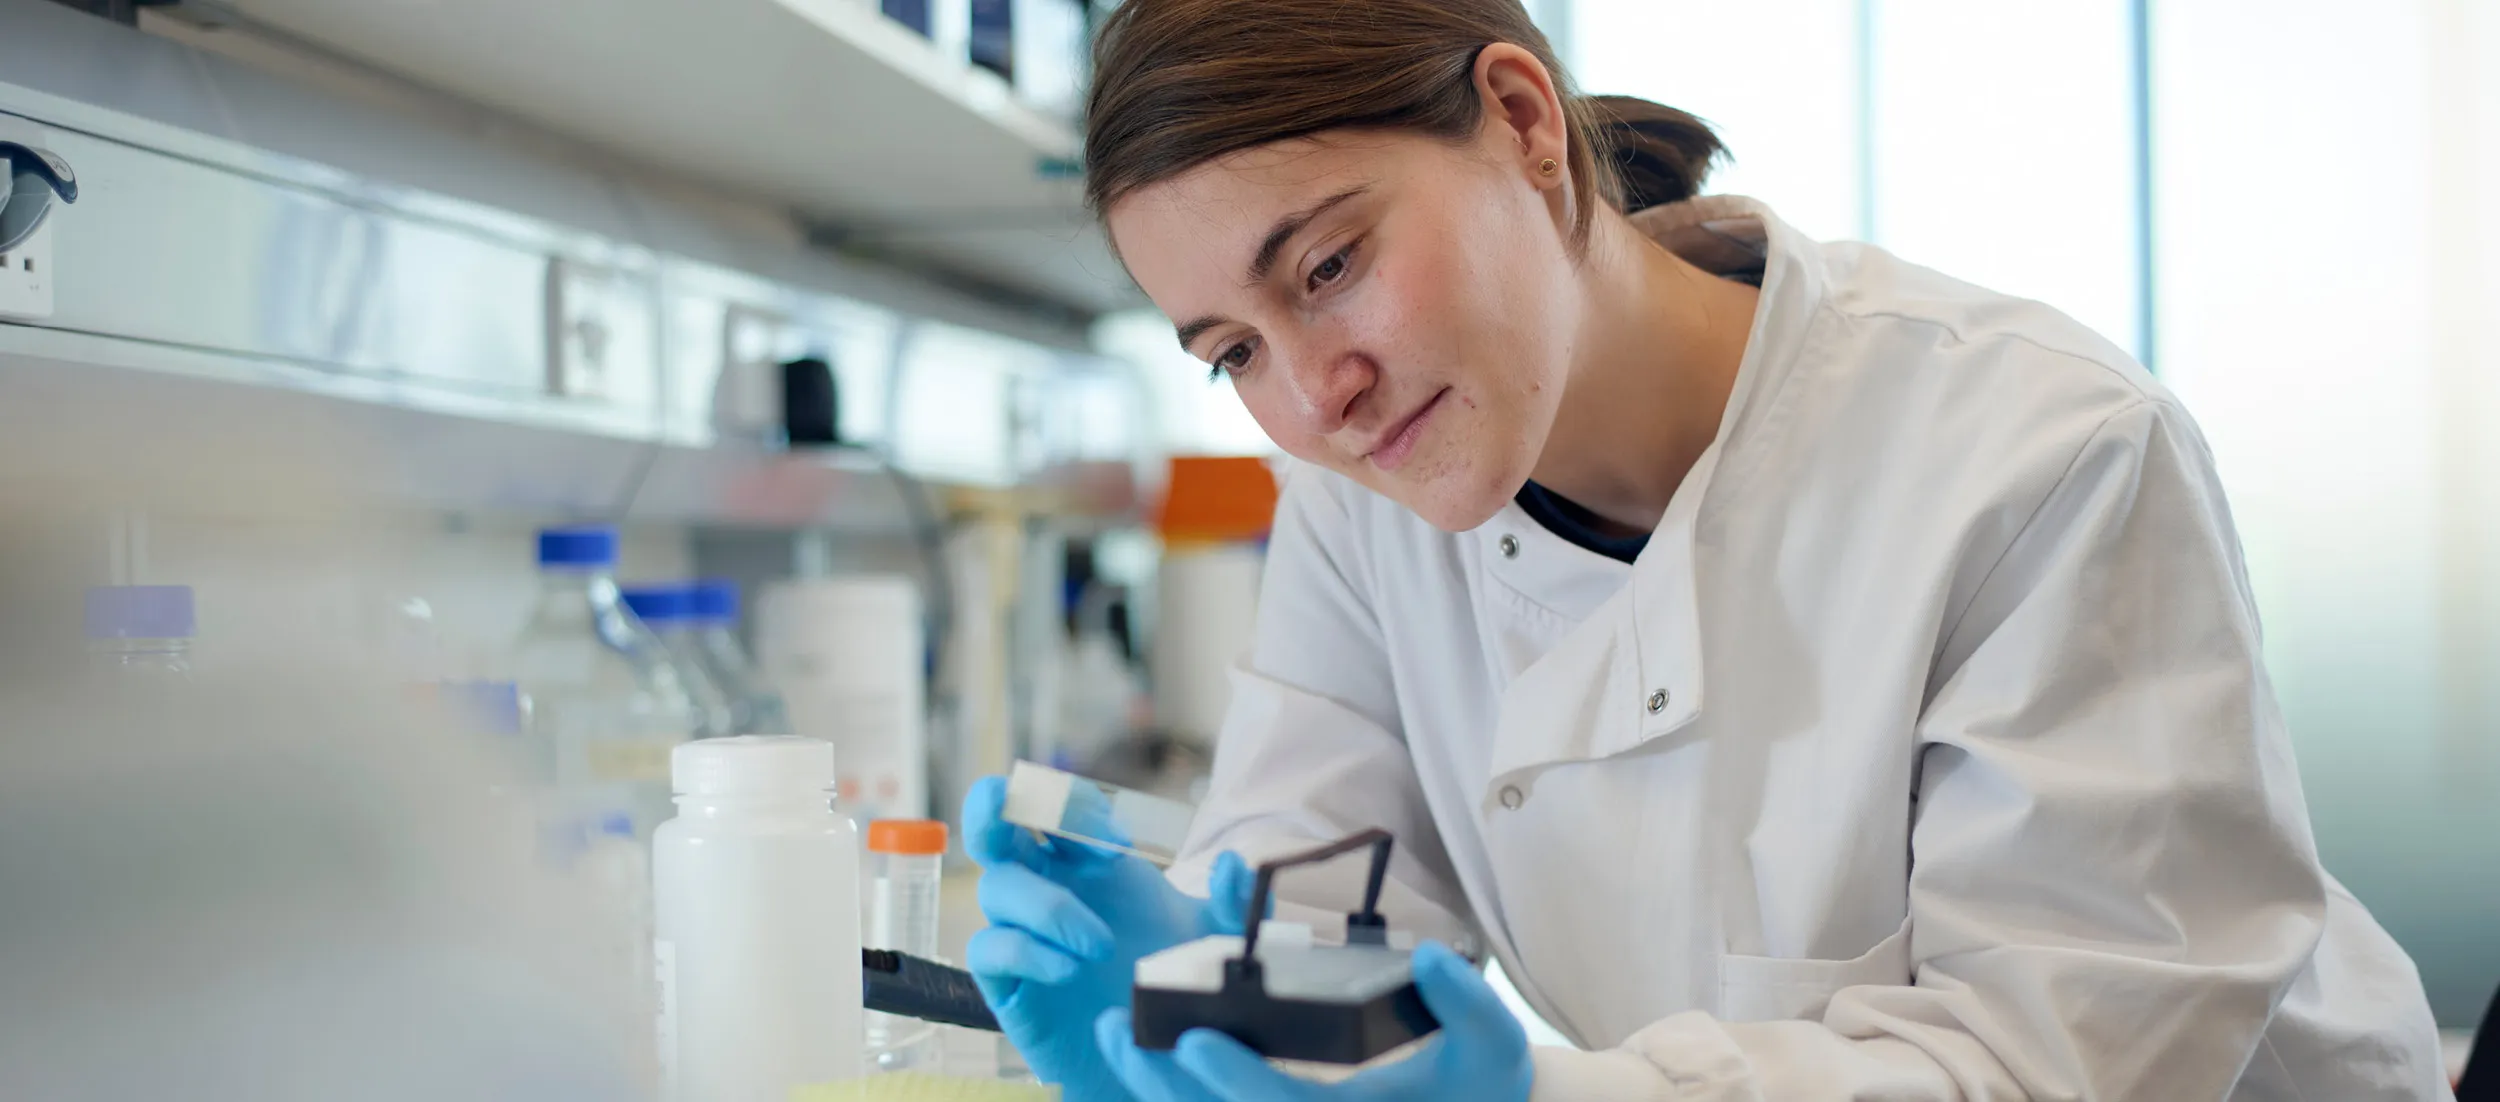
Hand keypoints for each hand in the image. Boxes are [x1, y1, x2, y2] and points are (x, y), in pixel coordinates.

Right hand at [960, 775, 1258, 1101]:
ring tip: (1099, 946)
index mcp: (1091, 865)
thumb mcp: (1215, 940)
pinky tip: (1069, 970)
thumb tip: (1232, 864)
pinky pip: (990, 950)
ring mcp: (1023, 932)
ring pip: (997, 887)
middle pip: (998, 828)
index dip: (1078, 808)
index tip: (1120, 844)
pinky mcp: (1008, 982)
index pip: (1064, 809)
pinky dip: (1026, 951)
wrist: (1152, 1055)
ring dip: (1046, 905)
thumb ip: (1232, 901)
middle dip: (994, 804)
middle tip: (1008, 801)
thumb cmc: (1172, 983)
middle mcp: (1049, 888)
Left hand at [1091, 941, 1533, 1101]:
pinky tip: (1142, 1060)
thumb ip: (1463, 999)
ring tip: (1111, 1038)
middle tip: (1117, 1034)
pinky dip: (1178, 1098)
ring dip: (1156, 1092)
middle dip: (1164, 1087)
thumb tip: (1429, 955)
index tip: (1196, 1038)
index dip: (1236, 1077)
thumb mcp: (1492, 1039)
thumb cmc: (1484, 1082)